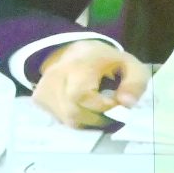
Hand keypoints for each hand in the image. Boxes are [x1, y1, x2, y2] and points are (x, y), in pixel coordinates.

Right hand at [30, 43, 148, 127]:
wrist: (74, 51)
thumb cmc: (105, 61)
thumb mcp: (129, 65)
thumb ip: (134, 83)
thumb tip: (126, 104)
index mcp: (80, 63)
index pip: (81, 95)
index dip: (102, 107)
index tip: (116, 104)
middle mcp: (56, 75)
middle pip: (74, 112)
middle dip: (97, 118)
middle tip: (110, 113)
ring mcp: (44, 88)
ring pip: (67, 119)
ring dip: (88, 121)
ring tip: (98, 110)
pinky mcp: (39, 98)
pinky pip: (60, 119)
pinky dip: (76, 119)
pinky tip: (83, 108)